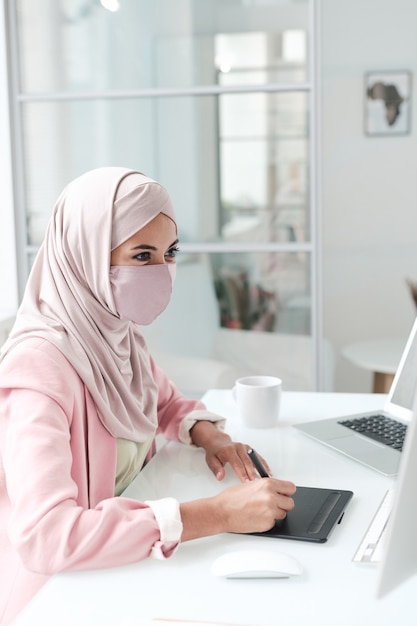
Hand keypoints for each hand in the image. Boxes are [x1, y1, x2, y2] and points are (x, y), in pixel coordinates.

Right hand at [180, 478, 295, 539]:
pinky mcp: (267, 524)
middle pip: (290, 503)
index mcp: (268, 484)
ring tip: (260, 511)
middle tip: (272, 504)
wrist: (221, 512)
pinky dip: (267, 521)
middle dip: (282, 504)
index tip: (284, 495)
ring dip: (275, 513)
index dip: (286, 492)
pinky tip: (256, 517)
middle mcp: (271, 496)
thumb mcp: (251, 484)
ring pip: (283, 514)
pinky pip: (274, 523)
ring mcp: (270, 511)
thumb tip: (277, 490)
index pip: (291, 488)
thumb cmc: (231, 498)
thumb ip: (267, 487)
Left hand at [189, 421, 271, 481]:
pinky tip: (267, 472)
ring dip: (260, 469)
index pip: (237, 464)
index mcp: (228, 451)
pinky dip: (263, 464)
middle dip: (252, 474)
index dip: (242, 474)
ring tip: (265, 479)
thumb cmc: (215, 452)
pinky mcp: (250, 449)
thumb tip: (220, 476)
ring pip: (254, 460)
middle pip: (247, 462)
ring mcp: (245, 447)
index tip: (246, 482)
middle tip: (257, 484)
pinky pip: (258, 457)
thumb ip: (216, 469)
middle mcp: (238, 447)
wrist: (218, 442)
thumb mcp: (211, 460)